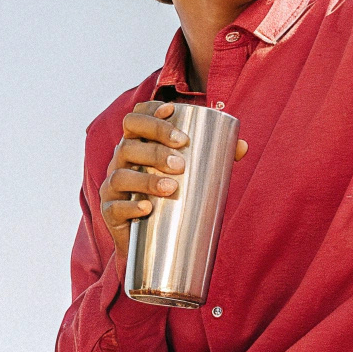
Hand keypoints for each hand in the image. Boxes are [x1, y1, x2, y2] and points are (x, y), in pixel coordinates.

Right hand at [98, 102, 247, 258]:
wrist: (152, 240)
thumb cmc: (171, 196)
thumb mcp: (190, 175)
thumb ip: (215, 159)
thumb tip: (243, 146)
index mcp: (138, 144)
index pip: (136, 120)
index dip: (149, 112)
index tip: (171, 111)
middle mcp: (121, 161)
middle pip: (128, 143)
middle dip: (154, 148)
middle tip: (180, 161)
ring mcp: (112, 187)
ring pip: (121, 175)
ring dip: (146, 179)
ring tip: (171, 187)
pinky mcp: (110, 212)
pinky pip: (114, 207)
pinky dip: (131, 206)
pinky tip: (148, 208)